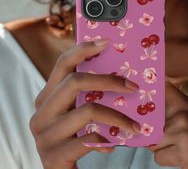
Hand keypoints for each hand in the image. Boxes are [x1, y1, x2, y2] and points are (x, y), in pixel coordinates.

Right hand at [29, 39, 140, 168]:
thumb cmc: (73, 135)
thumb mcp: (77, 110)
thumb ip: (87, 94)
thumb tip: (120, 75)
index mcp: (47, 96)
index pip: (63, 64)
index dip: (83, 49)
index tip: (106, 42)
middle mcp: (42, 110)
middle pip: (75, 81)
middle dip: (108, 81)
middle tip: (133, 86)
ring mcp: (45, 133)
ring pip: (88, 111)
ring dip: (117, 117)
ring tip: (135, 125)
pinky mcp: (53, 155)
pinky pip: (88, 139)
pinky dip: (106, 139)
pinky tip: (114, 143)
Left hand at [146, 78, 187, 168]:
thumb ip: (173, 107)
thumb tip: (153, 101)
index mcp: (185, 105)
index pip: (164, 87)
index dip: (153, 83)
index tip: (143, 79)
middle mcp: (183, 115)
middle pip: (150, 122)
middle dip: (153, 132)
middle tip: (166, 135)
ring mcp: (182, 131)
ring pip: (153, 141)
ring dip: (161, 148)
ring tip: (176, 147)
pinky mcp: (183, 151)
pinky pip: (159, 157)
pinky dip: (166, 159)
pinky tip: (180, 155)